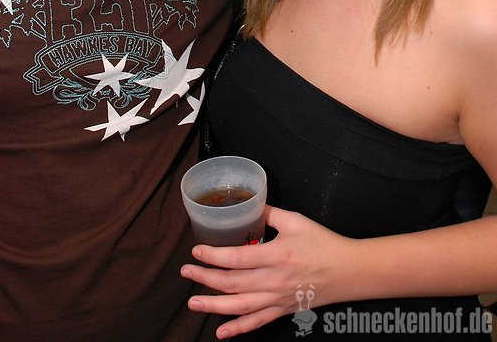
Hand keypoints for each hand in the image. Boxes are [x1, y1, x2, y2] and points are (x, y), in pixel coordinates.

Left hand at [180, 205, 356, 338]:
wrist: (349, 271)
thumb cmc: (323, 243)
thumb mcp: (296, 221)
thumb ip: (269, 214)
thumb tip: (249, 206)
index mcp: (276, 255)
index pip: (237, 258)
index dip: (213, 256)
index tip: (196, 251)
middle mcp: (274, 280)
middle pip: (232, 283)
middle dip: (205, 278)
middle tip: (186, 272)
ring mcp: (277, 299)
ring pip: (239, 306)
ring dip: (213, 306)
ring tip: (193, 303)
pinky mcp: (283, 310)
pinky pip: (257, 323)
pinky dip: (237, 329)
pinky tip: (221, 333)